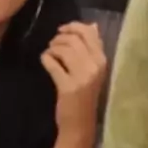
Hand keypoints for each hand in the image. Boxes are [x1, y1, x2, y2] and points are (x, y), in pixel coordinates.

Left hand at [40, 21, 106, 138]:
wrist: (80, 123)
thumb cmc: (87, 94)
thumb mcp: (94, 69)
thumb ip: (93, 47)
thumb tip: (92, 25)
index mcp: (103, 60)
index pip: (89, 33)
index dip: (73, 26)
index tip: (61, 30)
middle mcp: (95, 66)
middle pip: (74, 39)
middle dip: (59, 38)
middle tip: (53, 44)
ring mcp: (82, 77)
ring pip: (64, 50)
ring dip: (52, 48)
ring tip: (50, 53)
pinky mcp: (67, 87)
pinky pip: (53, 64)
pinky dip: (46, 58)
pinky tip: (45, 60)